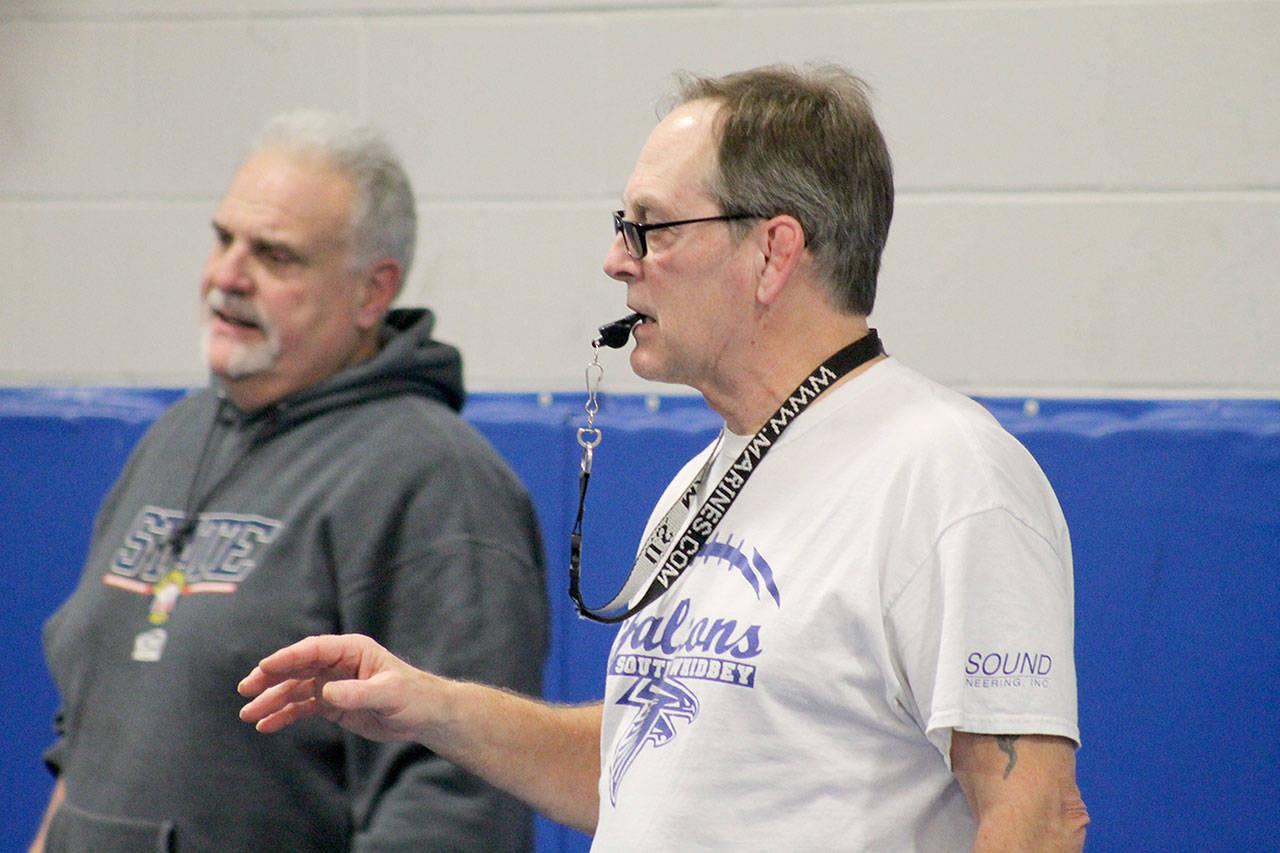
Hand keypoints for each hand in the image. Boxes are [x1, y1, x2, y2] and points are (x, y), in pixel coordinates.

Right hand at [238, 633, 439, 742]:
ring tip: (248, 714)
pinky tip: (266, 725)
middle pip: (297, 667)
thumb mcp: (389, 693)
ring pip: (295, 689)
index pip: (313, 649)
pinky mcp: (332, 704)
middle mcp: (338, 664)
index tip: (263, 667)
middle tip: (246, 690)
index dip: (287, 657)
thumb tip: (326, 692)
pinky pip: (302, 707)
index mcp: (352, 650)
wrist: (424, 716)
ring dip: (271, 700)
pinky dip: (283, 715)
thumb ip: (358, 693)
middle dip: (270, 678)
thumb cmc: (413, 697)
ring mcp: (332, 683)